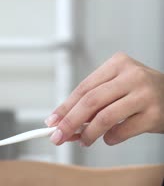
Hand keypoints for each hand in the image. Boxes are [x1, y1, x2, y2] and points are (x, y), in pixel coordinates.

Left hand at [44, 52, 163, 146]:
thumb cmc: (140, 92)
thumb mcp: (117, 87)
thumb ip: (93, 102)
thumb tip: (63, 123)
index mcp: (117, 64)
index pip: (83, 87)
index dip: (65, 106)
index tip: (52, 121)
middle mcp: (132, 75)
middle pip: (91, 101)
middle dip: (70, 121)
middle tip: (58, 136)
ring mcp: (145, 94)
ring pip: (105, 117)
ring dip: (89, 133)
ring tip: (84, 141)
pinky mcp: (155, 114)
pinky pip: (123, 130)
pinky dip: (111, 138)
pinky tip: (108, 139)